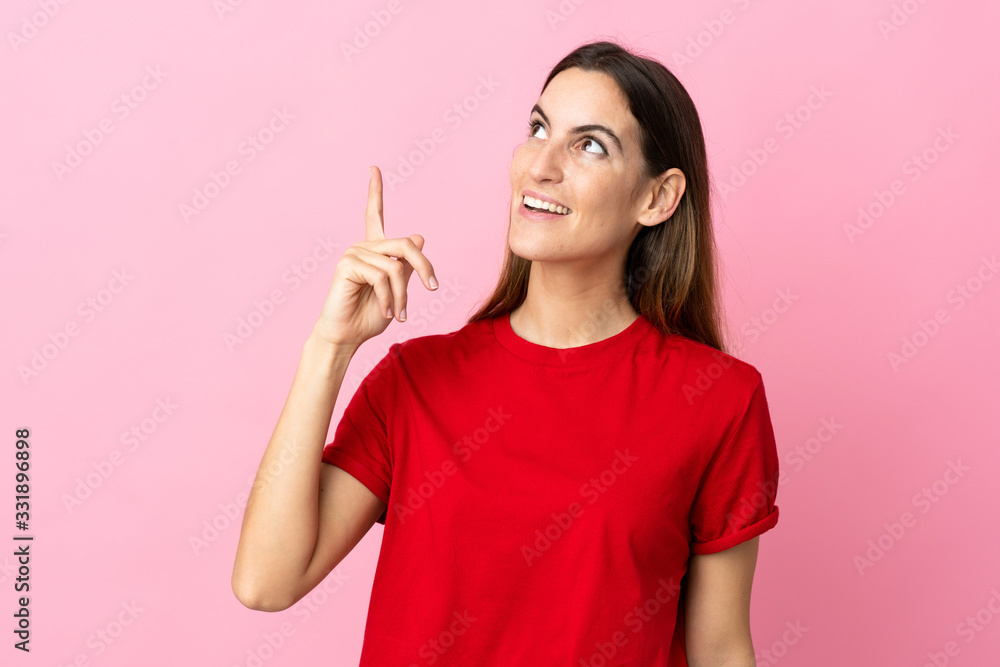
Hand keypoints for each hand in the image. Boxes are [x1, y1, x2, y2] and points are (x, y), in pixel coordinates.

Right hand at [312, 166, 437, 348]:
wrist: (348, 336)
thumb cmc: (371, 315)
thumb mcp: (398, 290)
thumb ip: (406, 266)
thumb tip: (419, 237)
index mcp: (374, 250)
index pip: (373, 214)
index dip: (374, 191)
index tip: (373, 168)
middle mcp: (362, 246)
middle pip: (406, 244)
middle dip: (424, 267)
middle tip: (433, 288)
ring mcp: (353, 253)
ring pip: (395, 267)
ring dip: (403, 294)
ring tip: (400, 313)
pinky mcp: (347, 264)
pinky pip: (381, 276)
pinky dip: (389, 297)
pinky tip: (387, 311)